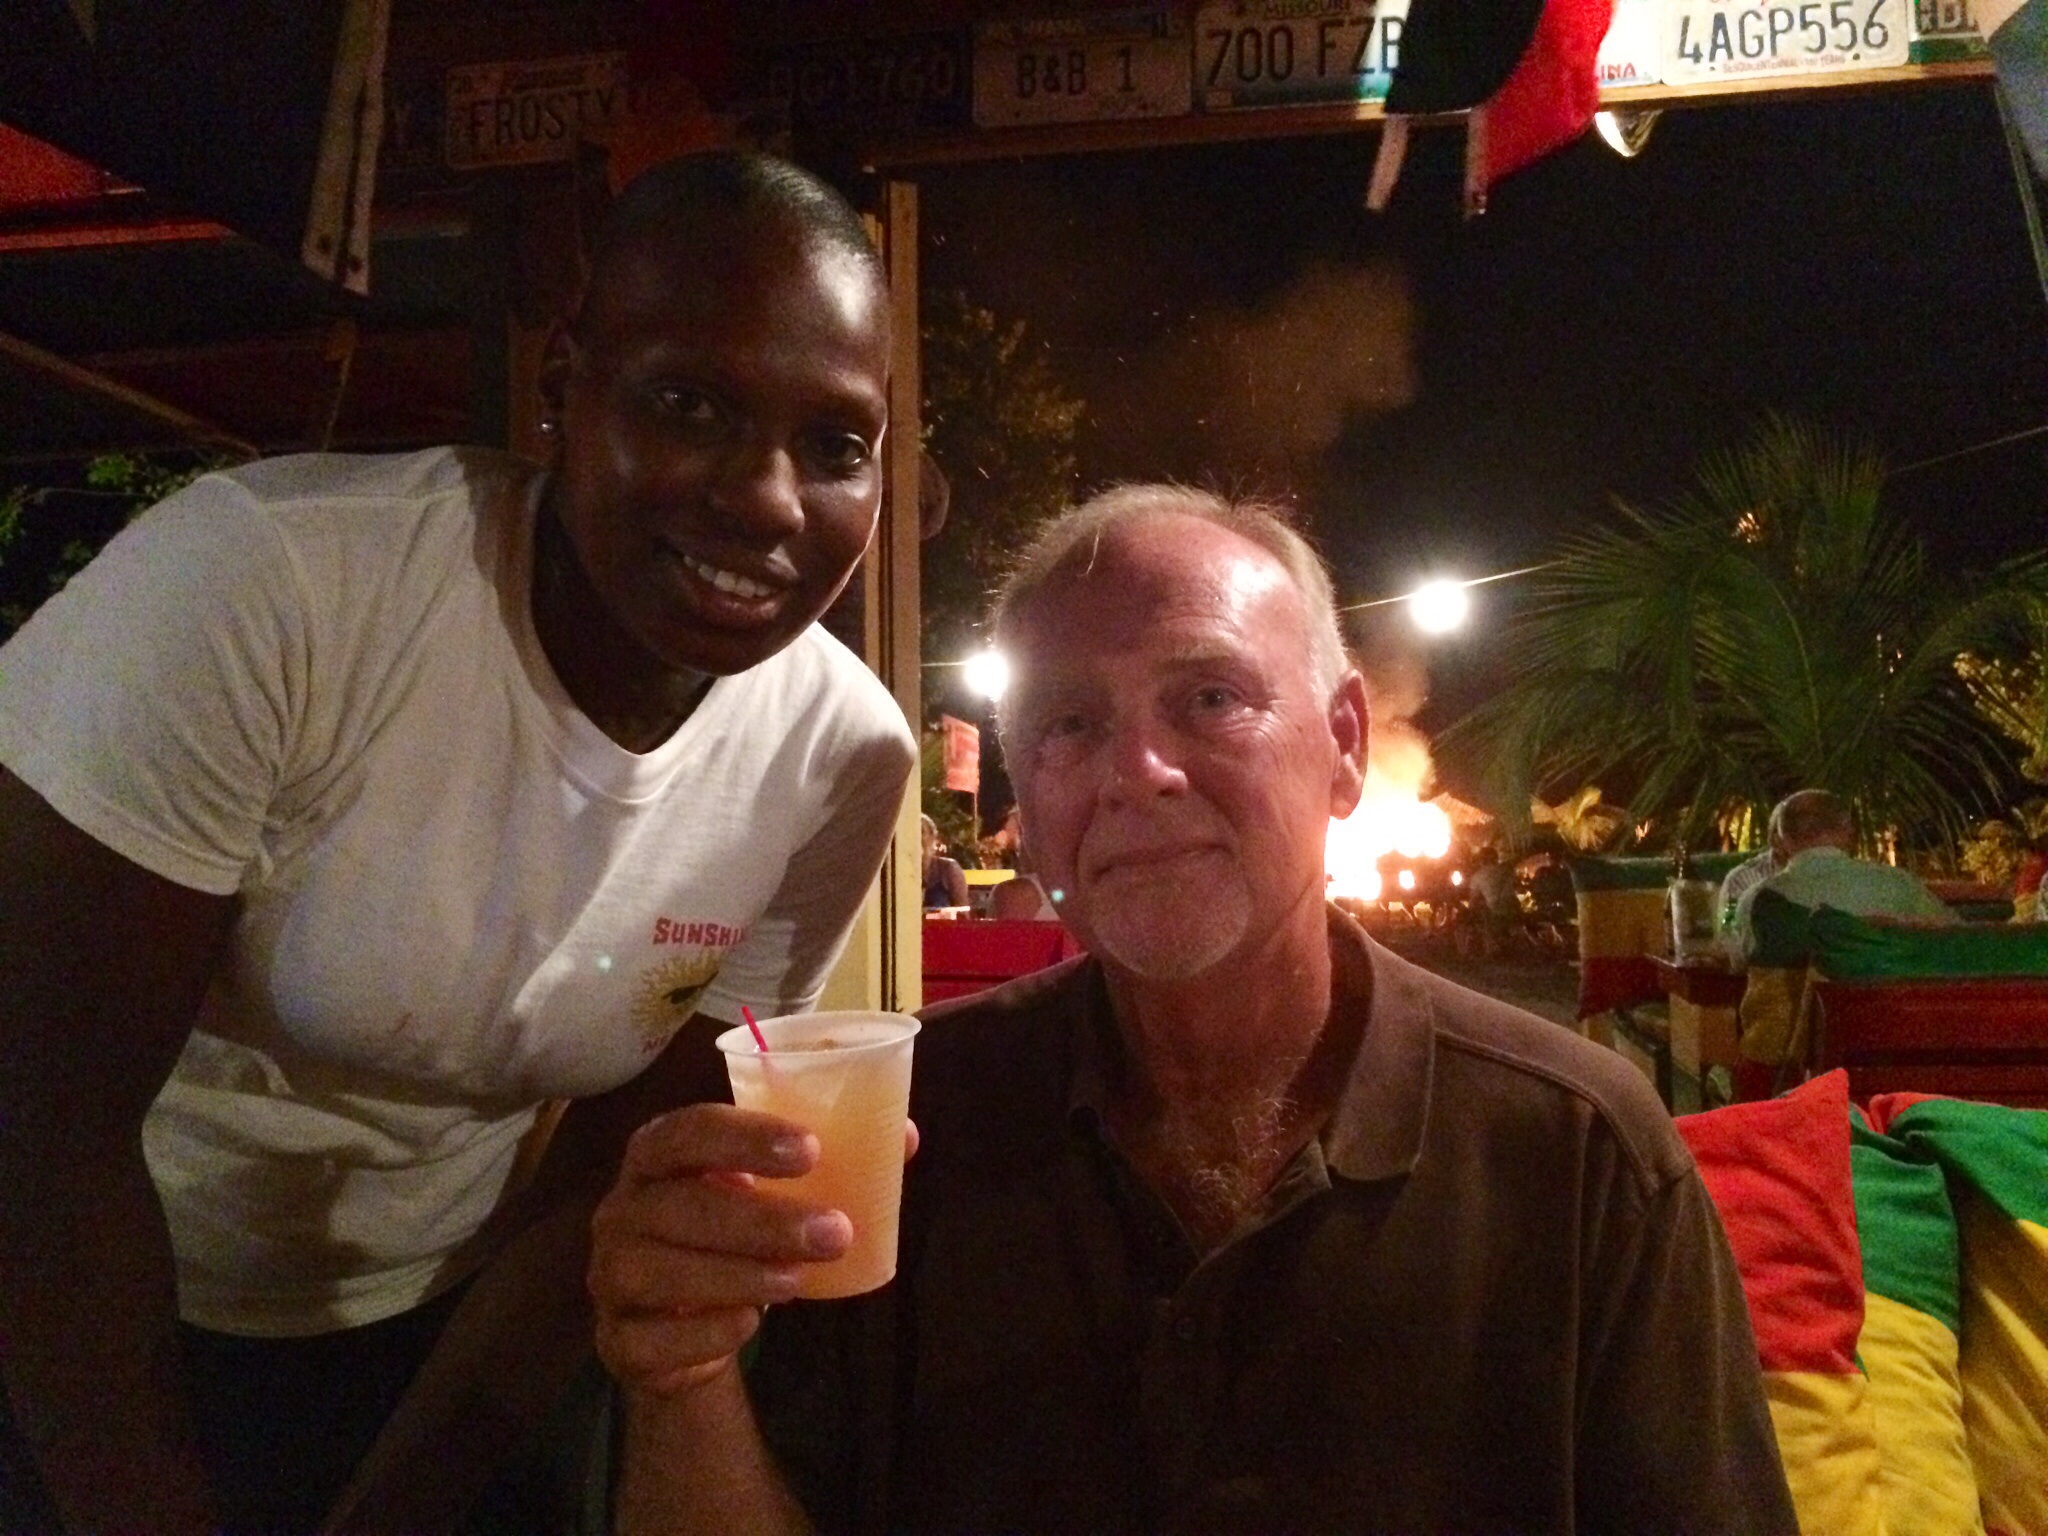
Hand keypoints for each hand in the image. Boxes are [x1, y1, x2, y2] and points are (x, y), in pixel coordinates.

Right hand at [588, 1104, 852, 1395]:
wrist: (679, 1327)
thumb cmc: (730, 1234)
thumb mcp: (770, 1191)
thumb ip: (831, 1160)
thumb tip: (905, 1137)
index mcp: (658, 1155)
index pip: (688, 1130)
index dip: (745, 1136)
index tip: (811, 1149)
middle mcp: (622, 1209)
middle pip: (678, 1205)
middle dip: (761, 1219)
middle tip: (835, 1230)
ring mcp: (610, 1275)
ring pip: (657, 1270)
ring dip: (736, 1273)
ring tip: (799, 1278)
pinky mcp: (616, 1339)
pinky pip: (649, 1337)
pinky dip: (703, 1331)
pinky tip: (750, 1323)